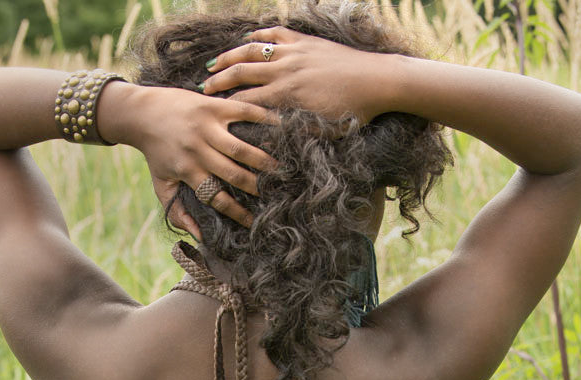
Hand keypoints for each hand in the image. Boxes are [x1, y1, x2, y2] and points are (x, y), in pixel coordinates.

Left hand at [131, 84, 280, 239]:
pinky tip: (280, 127)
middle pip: (234, 174)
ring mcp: (206, 126)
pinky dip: (263, 118)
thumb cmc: (156, 154)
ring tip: (281, 168)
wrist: (143, 113)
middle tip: (274, 193)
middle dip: (256, 187)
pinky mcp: (212, 106)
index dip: (237, 212)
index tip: (252, 221)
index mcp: (187, 171)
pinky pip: (243, 112)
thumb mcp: (161, 186)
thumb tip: (199, 236)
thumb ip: (177, 213)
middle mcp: (198, 149)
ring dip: (263, 159)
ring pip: (240, 148)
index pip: (217, 198)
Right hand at [200, 25, 392, 125]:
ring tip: (214, 63)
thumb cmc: (354, 113)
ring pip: (254, 50)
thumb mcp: (323, 132)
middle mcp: (288, 70)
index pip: (248, 101)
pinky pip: (276, 33)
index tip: (210, 114)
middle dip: (220, 81)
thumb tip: (274, 146)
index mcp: (289, 96)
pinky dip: (259, 35)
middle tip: (202, 88)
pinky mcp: (306, 41)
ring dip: (231, 56)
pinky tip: (246, 39)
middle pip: (243, 73)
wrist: (378, 81)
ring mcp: (296, 52)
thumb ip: (297, 135)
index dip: (227, 107)